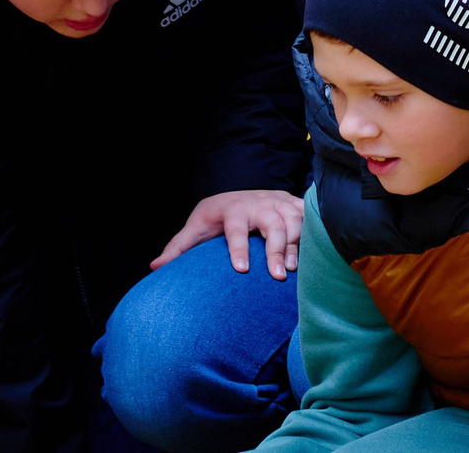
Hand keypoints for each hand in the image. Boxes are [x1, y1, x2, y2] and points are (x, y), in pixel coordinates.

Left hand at [152, 189, 305, 278]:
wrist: (238, 192)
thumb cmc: (216, 216)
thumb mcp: (196, 227)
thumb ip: (178, 247)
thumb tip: (155, 266)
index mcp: (233, 208)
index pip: (236, 228)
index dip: (239, 248)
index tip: (241, 270)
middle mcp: (259, 203)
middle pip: (272, 223)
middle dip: (276, 249)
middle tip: (278, 276)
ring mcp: (279, 202)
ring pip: (294, 220)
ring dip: (296, 244)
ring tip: (294, 269)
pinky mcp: (293, 203)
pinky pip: (309, 216)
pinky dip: (313, 233)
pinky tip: (313, 254)